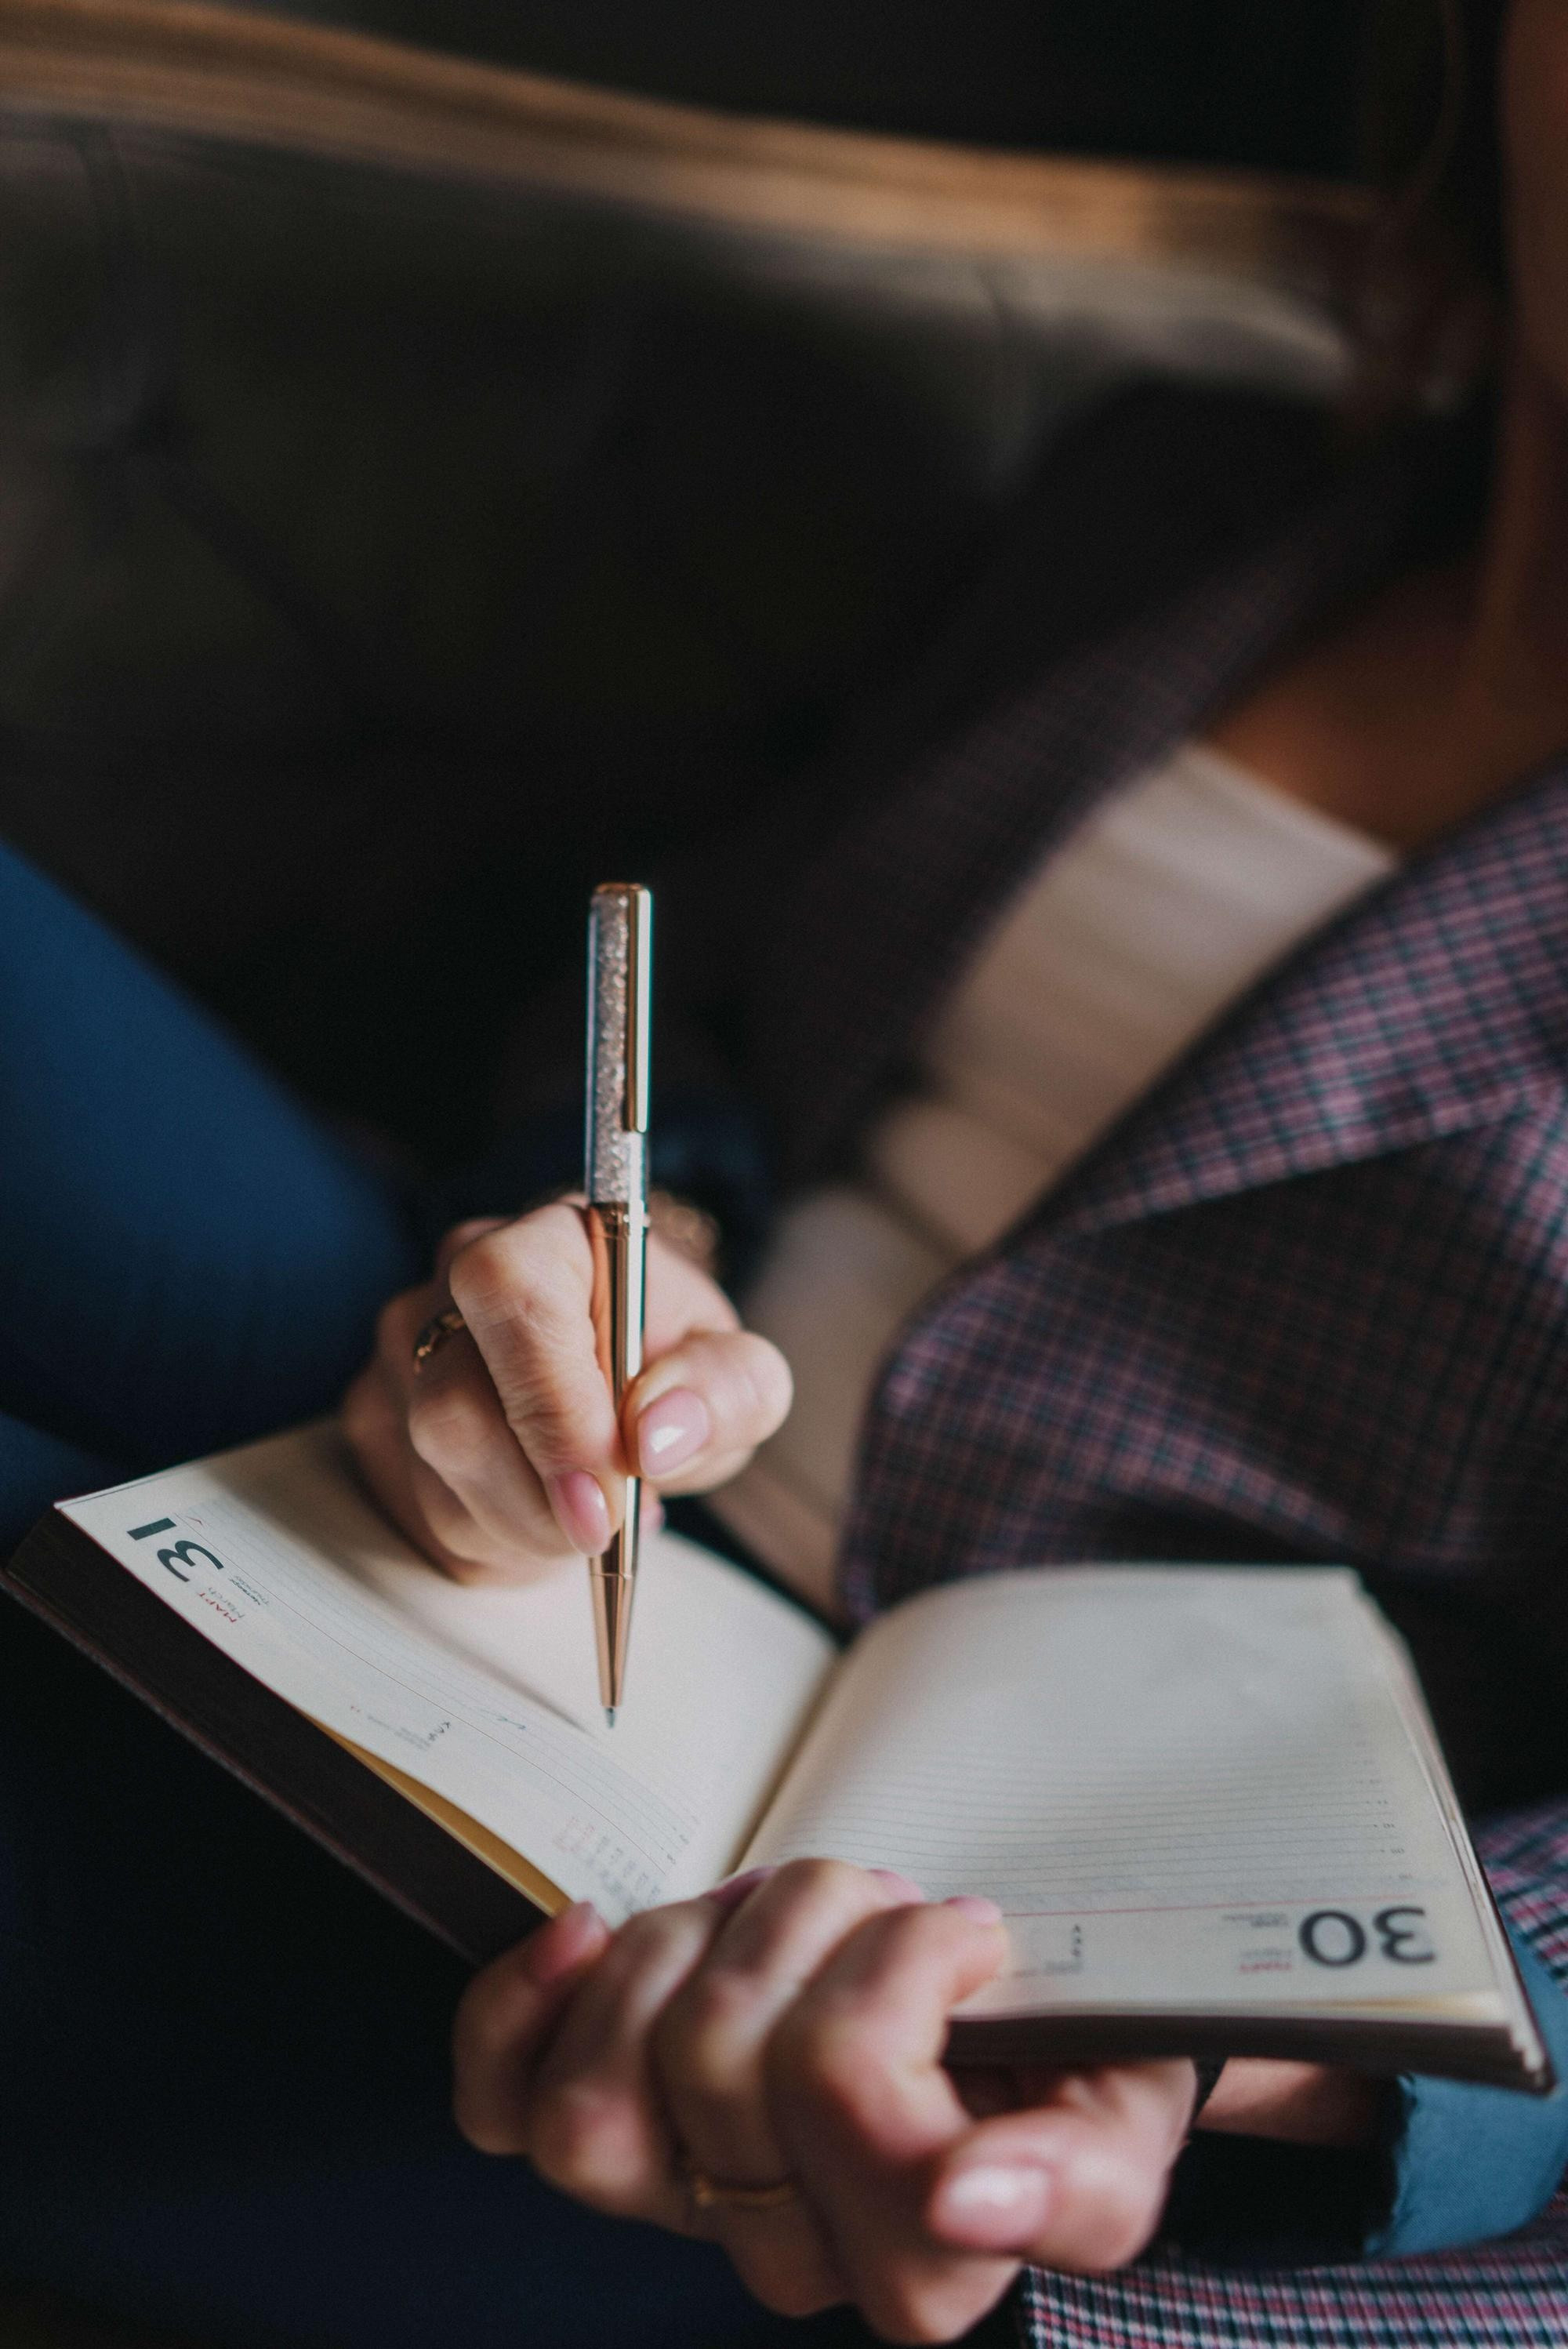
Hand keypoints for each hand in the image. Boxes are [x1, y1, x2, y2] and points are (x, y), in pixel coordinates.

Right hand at [343, 1203, 791, 1582]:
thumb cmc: (673, 1366)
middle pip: (453, 1408)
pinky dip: (494, 1544)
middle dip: (540, 1500)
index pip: (512, 1297)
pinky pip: (419, 1518)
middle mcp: (450, 1283)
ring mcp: (397, 1355)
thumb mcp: (736, 1373)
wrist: (625, 1378)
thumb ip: (725, 1390)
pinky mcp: (375, 1423)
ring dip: (524, 1529)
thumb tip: (659, 1433)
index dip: (552, 1406)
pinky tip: (541, 1520)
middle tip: (609, 1528)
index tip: (606, 1492)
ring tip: (589, 1513)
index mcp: (545, 1240)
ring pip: (434, 1476)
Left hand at [451, 1861, 1202, 2342]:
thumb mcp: (1125, 2123)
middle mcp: (784, 2258)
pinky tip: (587, 1932)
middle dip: (812, 1922)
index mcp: (915, 2271)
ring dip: (701, 1936)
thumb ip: (1079, 2185)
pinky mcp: (607, 2142)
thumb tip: (967, 2202)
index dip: (907, 1962)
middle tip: (885, 1909)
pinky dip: (524, 2003)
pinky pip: (502, 2103)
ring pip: (609, 2068)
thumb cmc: (1065, 2067)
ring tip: (791, 1919)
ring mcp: (681, 2202)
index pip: (842, 2083)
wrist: (1018, 2035)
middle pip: (717, 2049)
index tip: (972, 1934)